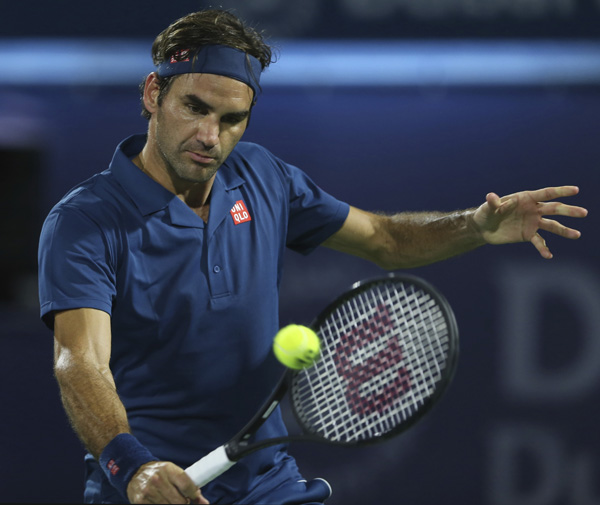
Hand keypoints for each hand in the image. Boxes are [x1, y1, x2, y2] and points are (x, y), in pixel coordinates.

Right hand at [127, 461, 208, 503]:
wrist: (135, 472)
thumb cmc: (159, 472)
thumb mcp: (173, 472)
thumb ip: (188, 485)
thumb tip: (204, 503)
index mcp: (168, 469)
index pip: (186, 484)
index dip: (194, 494)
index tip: (195, 496)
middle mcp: (158, 480)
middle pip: (180, 501)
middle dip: (184, 502)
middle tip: (182, 499)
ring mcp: (149, 491)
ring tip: (171, 499)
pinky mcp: (141, 501)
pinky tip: (162, 501)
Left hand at [472, 185, 587, 258]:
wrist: (483, 228)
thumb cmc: (486, 213)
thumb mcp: (488, 208)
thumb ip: (493, 203)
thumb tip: (491, 197)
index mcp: (526, 198)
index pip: (546, 193)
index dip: (560, 191)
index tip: (575, 190)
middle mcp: (533, 209)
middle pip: (554, 209)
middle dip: (569, 211)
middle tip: (584, 213)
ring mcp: (532, 222)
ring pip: (552, 225)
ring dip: (564, 230)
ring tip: (577, 235)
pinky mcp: (528, 235)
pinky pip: (539, 241)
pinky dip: (543, 248)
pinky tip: (548, 256)